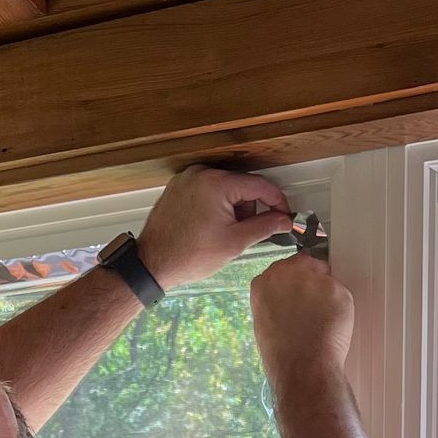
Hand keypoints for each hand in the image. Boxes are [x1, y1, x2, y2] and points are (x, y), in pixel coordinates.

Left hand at [135, 166, 292, 291]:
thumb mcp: (234, 243)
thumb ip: (264, 227)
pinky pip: (207, 190)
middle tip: (241, 234)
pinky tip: (208, 227)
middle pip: (241, 186)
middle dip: (248, 209)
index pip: (259, 185)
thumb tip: (285, 220)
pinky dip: (215, 205)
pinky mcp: (178, 186)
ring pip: (225, 188)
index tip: (284, 216)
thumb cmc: (188, 255)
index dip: (276, 201)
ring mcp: (187, 178)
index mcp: (216, 183)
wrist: (152, 263)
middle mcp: (201, 174)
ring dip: (232, 208)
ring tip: (220, 233)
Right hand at [250, 250, 354, 381]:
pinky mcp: (336, 288)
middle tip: (314, 308)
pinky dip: (341, 308)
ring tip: (320, 323)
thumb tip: (289, 297)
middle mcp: (287, 273)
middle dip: (313, 280)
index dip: (294, 283)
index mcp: (264, 282)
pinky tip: (331, 326)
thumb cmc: (282, 354)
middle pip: (307, 264)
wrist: (302, 367)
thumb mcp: (265, 321)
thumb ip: (276, 299)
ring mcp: (313, 279)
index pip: (284, 268)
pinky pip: (341, 294)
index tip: (299, 294)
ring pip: (326, 280)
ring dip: (327, 296)